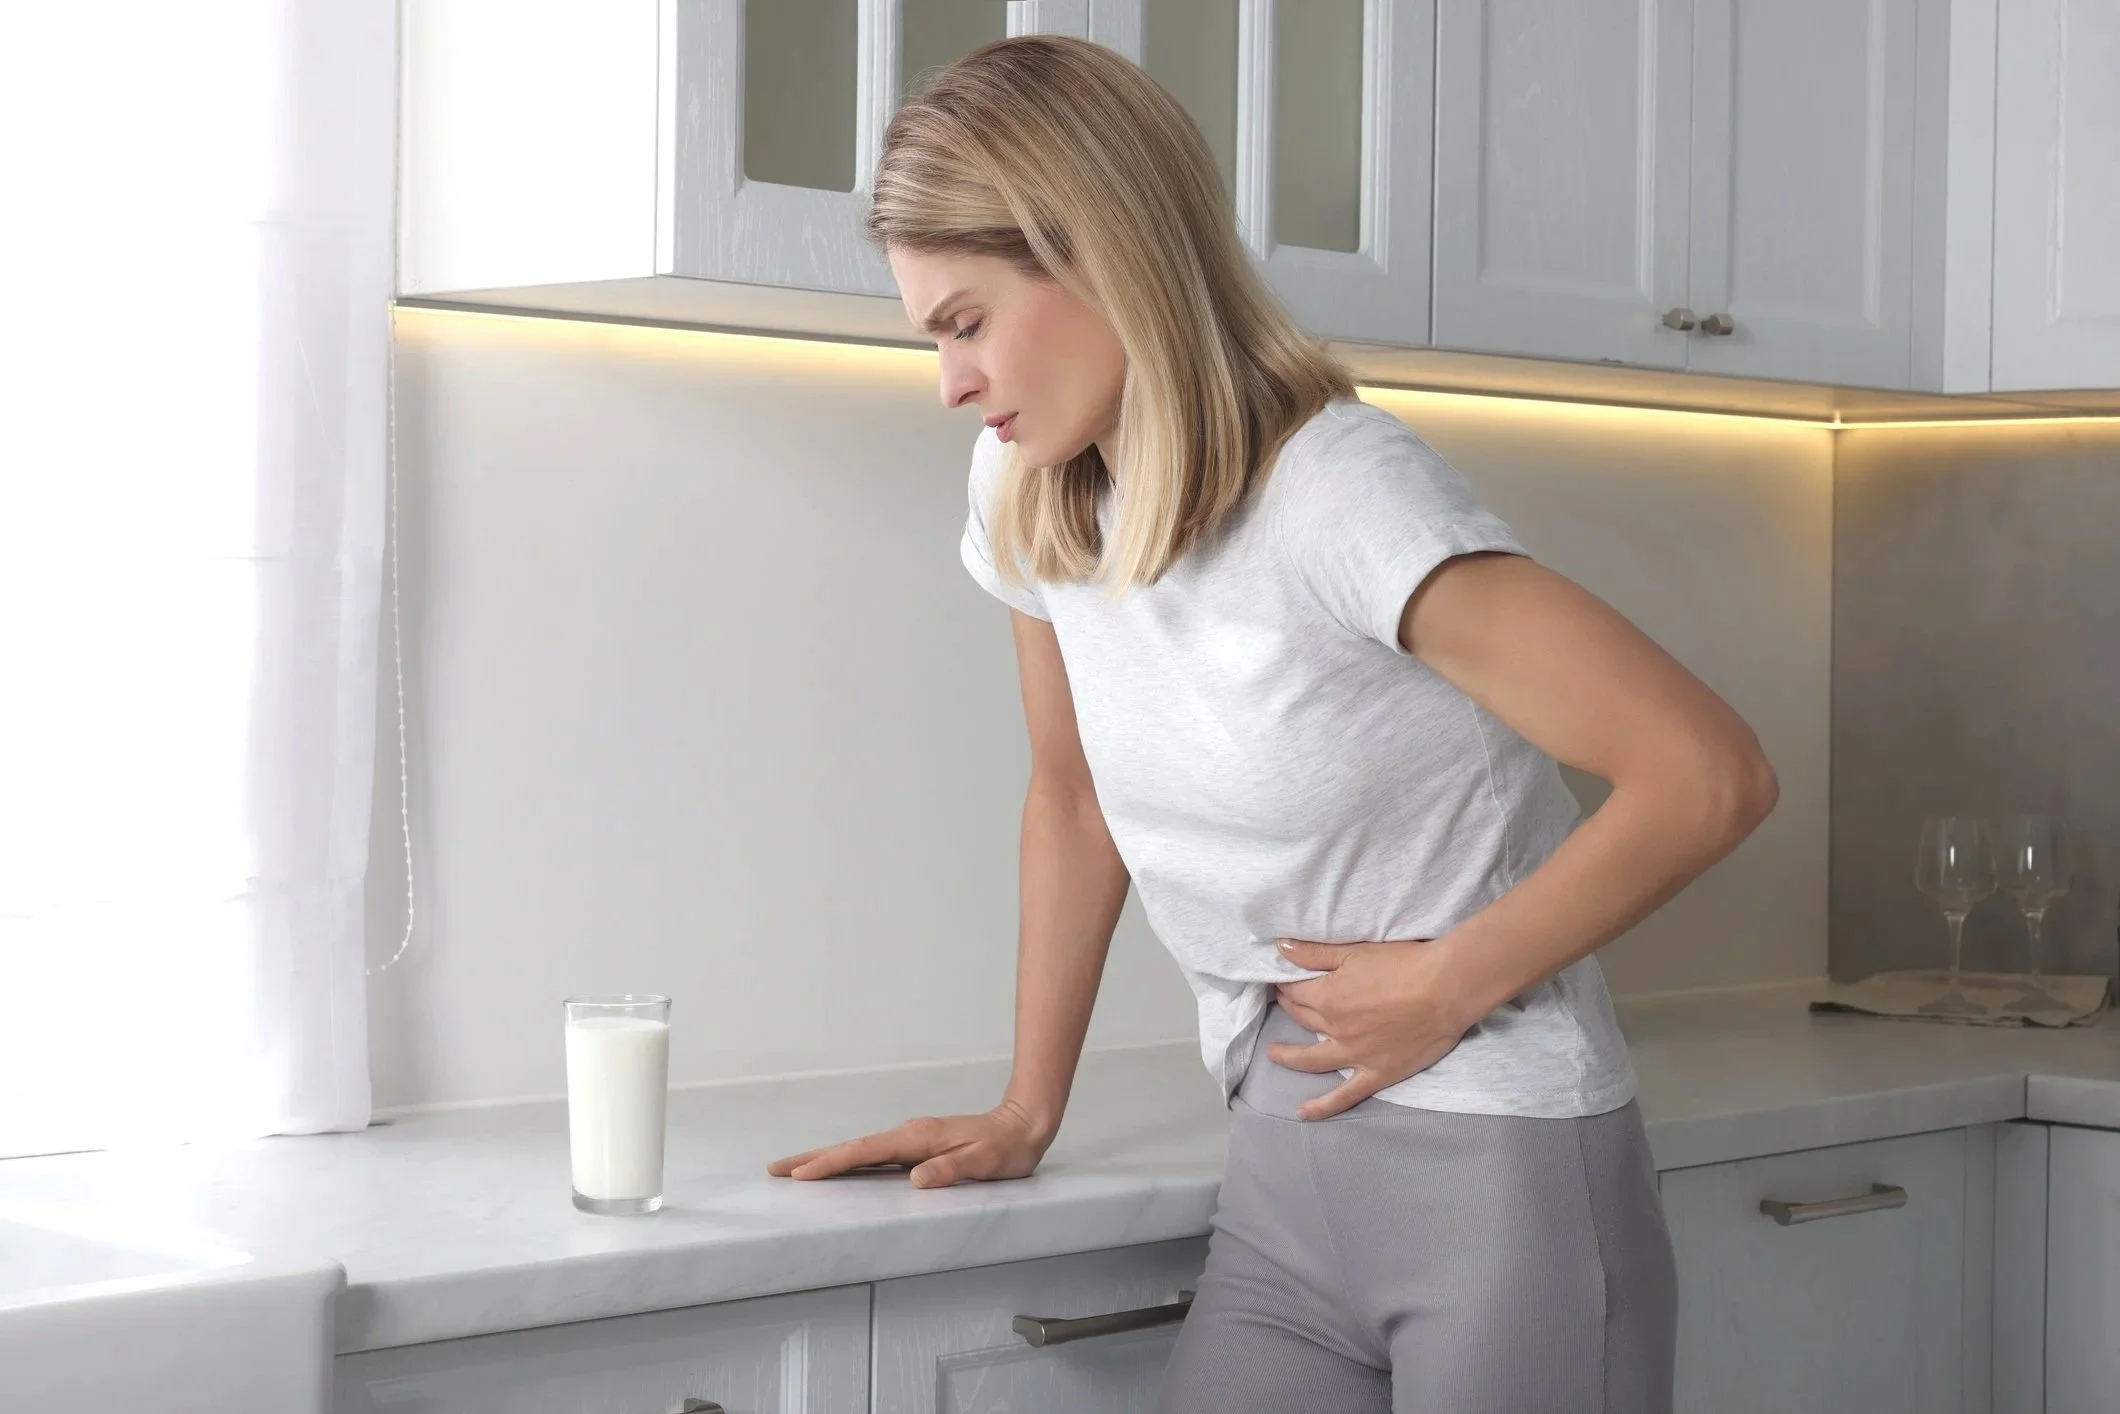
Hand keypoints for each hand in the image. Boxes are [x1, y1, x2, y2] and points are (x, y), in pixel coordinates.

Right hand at [766, 1097, 1055, 1188]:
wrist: (1023, 1125)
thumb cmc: (1006, 1148)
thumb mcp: (984, 1162)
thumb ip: (951, 1169)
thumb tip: (916, 1179)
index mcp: (918, 1138)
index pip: (865, 1152)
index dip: (832, 1164)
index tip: (801, 1174)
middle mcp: (909, 1135)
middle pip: (852, 1148)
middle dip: (813, 1158)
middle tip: (776, 1169)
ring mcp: (911, 1139)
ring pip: (859, 1151)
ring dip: (826, 1160)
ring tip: (795, 1171)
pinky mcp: (916, 1147)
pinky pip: (874, 1156)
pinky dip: (849, 1162)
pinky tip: (839, 1170)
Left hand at [1270, 936, 1481, 1119]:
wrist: (1445, 989)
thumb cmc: (1403, 963)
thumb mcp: (1354, 950)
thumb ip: (1313, 952)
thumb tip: (1279, 946)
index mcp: (1327, 996)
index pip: (1295, 991)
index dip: (1287, 985)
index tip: (1284, 981)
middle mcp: (1335, 1028)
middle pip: (1302, 1019)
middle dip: (1289, 1008)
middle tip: (1284, 1002)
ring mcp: (1355, 1055)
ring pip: (1312, 1059)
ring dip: (1289, 1057)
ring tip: (1273, 1055)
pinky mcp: (1377, 1073)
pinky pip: (1345, 1096)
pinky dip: (1323, 1106)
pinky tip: (1303, 1113)